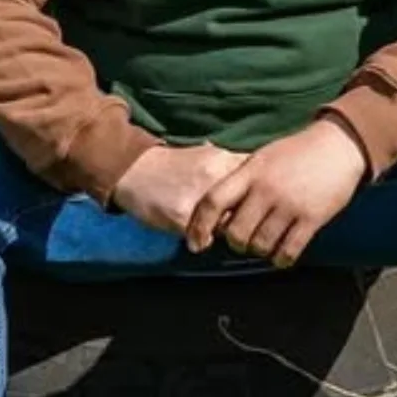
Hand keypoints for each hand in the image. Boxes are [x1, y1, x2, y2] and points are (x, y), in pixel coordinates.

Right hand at [112, 142, 249, 235]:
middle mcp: (215, 176)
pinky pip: (205, 238)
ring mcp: (200, 197)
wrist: (134, 169)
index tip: (257, 207)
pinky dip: (205, 240)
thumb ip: (232, 169)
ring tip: (220, 233)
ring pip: (229, 225)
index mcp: (223, 160)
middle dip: (247, 219)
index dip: (260, 199)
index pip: (258, 184)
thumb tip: (261, 182)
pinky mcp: (183, 217)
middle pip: (248, 208)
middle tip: (242, 226)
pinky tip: (199, 237)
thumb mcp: (207, 156)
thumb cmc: (174, 165)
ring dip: (228, 232)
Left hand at [185, 118, 368, 268]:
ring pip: (260, 245)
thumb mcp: (263, 157)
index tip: (197, 243)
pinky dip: (281, 258)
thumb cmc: (298, 151)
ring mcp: (289, 205)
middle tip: (244, 240)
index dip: (199, 226)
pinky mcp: (312, 218)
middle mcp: (266, 190)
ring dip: (259, 250)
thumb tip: (217, 207)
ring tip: (266, 243)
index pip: (212, 202)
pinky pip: (288, 251)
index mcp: (250, 172)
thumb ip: (242, 180)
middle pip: (235, 233)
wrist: (340, 145)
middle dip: (236, 243)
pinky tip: (282, 254)